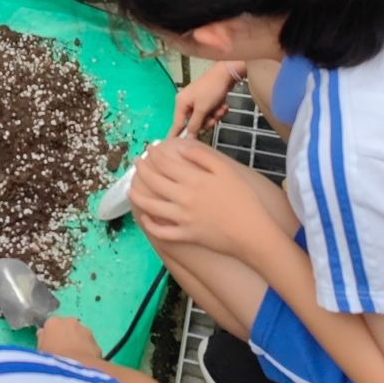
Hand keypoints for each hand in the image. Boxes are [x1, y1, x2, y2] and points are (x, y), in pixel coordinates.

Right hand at [37, 316, 101, 362]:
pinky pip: (89, 347)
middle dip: (67, 336)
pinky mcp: (96, 343)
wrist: (74, 372)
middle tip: (64, 353)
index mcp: (53, 322)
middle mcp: (70, 321)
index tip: (51, 346)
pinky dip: (87, 352)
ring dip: (78, 343)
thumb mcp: (39, 351)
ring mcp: (85, 331)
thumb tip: (43, 332)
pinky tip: (84, 365)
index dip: (52, 335)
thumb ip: (42, 339)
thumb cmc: (51, 360)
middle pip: (67, 327)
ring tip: (75, 360)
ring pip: (80, 335)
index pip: (52, 325)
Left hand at [129, 138, 272, 258]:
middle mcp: (183, 198)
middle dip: (142, 170)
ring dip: (138, 196)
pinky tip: (145, 218)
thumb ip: (203, 156)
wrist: (252, 233)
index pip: (165, 163)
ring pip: (151, 207)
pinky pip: (161, 232)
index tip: (149, 149)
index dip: (153, 155)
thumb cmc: (243, 199)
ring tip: (131, 189)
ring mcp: (182, 219)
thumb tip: (182, 146)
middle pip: (154, 182)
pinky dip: (150, 225)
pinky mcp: (186, 236)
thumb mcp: (226, 170)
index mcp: (193, 180)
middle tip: (137, 163)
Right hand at [170, 63, 233, 137]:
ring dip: (214, 116)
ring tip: (221, 108)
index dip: (175, 137)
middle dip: (206, 122)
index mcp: (181, 103)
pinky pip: (209, 112)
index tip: (171, 149)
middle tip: (214, 117)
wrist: (226, 73)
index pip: (176, 125)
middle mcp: (186, 103)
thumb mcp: (202, 109)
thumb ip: (194, 125)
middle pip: (193, 123)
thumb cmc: (211, 90)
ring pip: (204, 119)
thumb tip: (187, 139)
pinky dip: (217, 110)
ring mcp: (196, 101)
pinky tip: (223, 105)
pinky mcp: (206, 100)